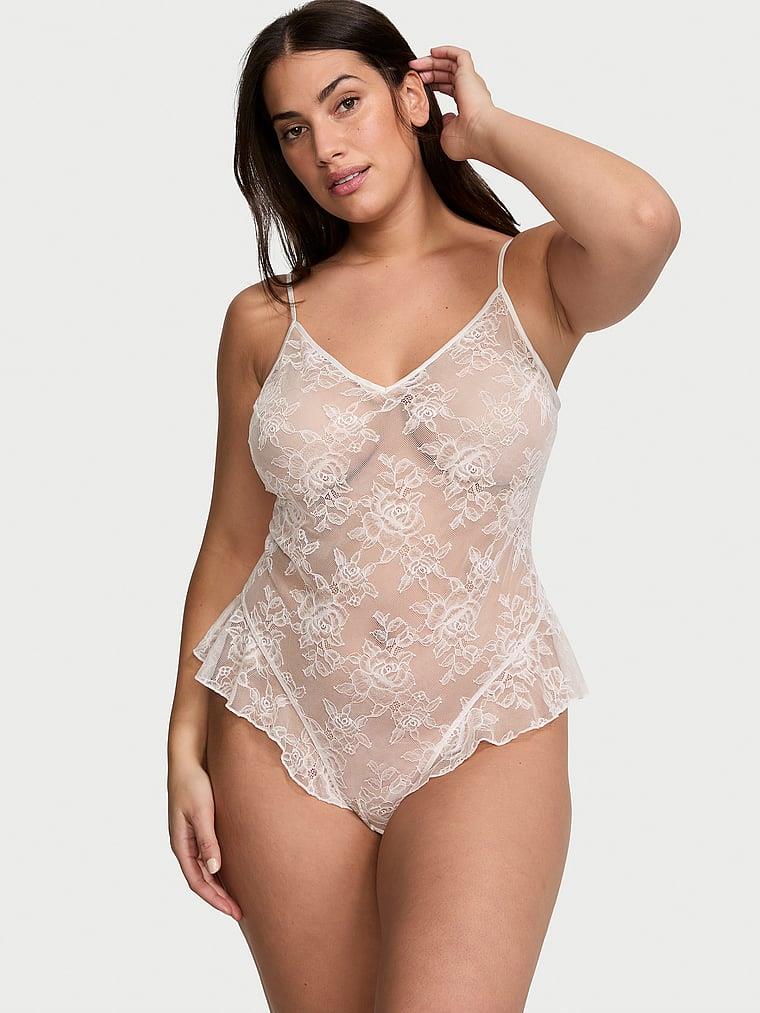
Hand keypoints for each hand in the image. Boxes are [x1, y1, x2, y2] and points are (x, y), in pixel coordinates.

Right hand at [168, 758, 242, 920]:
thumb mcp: (202, 811)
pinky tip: (232, 872)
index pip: (197, 881)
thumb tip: (215, 868)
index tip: (233, 912)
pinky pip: (208, 855)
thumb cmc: (193, 782)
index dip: (215, 899)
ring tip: (238, 898)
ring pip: (205, 869)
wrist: (188, 758)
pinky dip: (219, 868)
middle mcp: (183, 844)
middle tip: (241, 912)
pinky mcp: (198, 827)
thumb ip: (208, 839)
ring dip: (219, 885)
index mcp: (181, 844)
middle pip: (201, 879)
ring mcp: (189, 837)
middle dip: (219, 898)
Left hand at [408, 46, 495, 161]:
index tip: (419, 84)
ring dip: (432, 61)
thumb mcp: (447, 135)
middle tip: (412, 70)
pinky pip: (459, 55)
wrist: (479, 134)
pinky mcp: (470, 74)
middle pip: (448, 74)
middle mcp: (471, 91)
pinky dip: (447, 51)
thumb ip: (444, 125)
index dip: (434, 84)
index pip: (449, 88)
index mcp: (467, 105)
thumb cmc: (466, 140)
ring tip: (415, 63)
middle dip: (429, 71)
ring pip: (451, 64)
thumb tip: (445, 117)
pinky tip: (432, 51)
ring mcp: (471, 82)